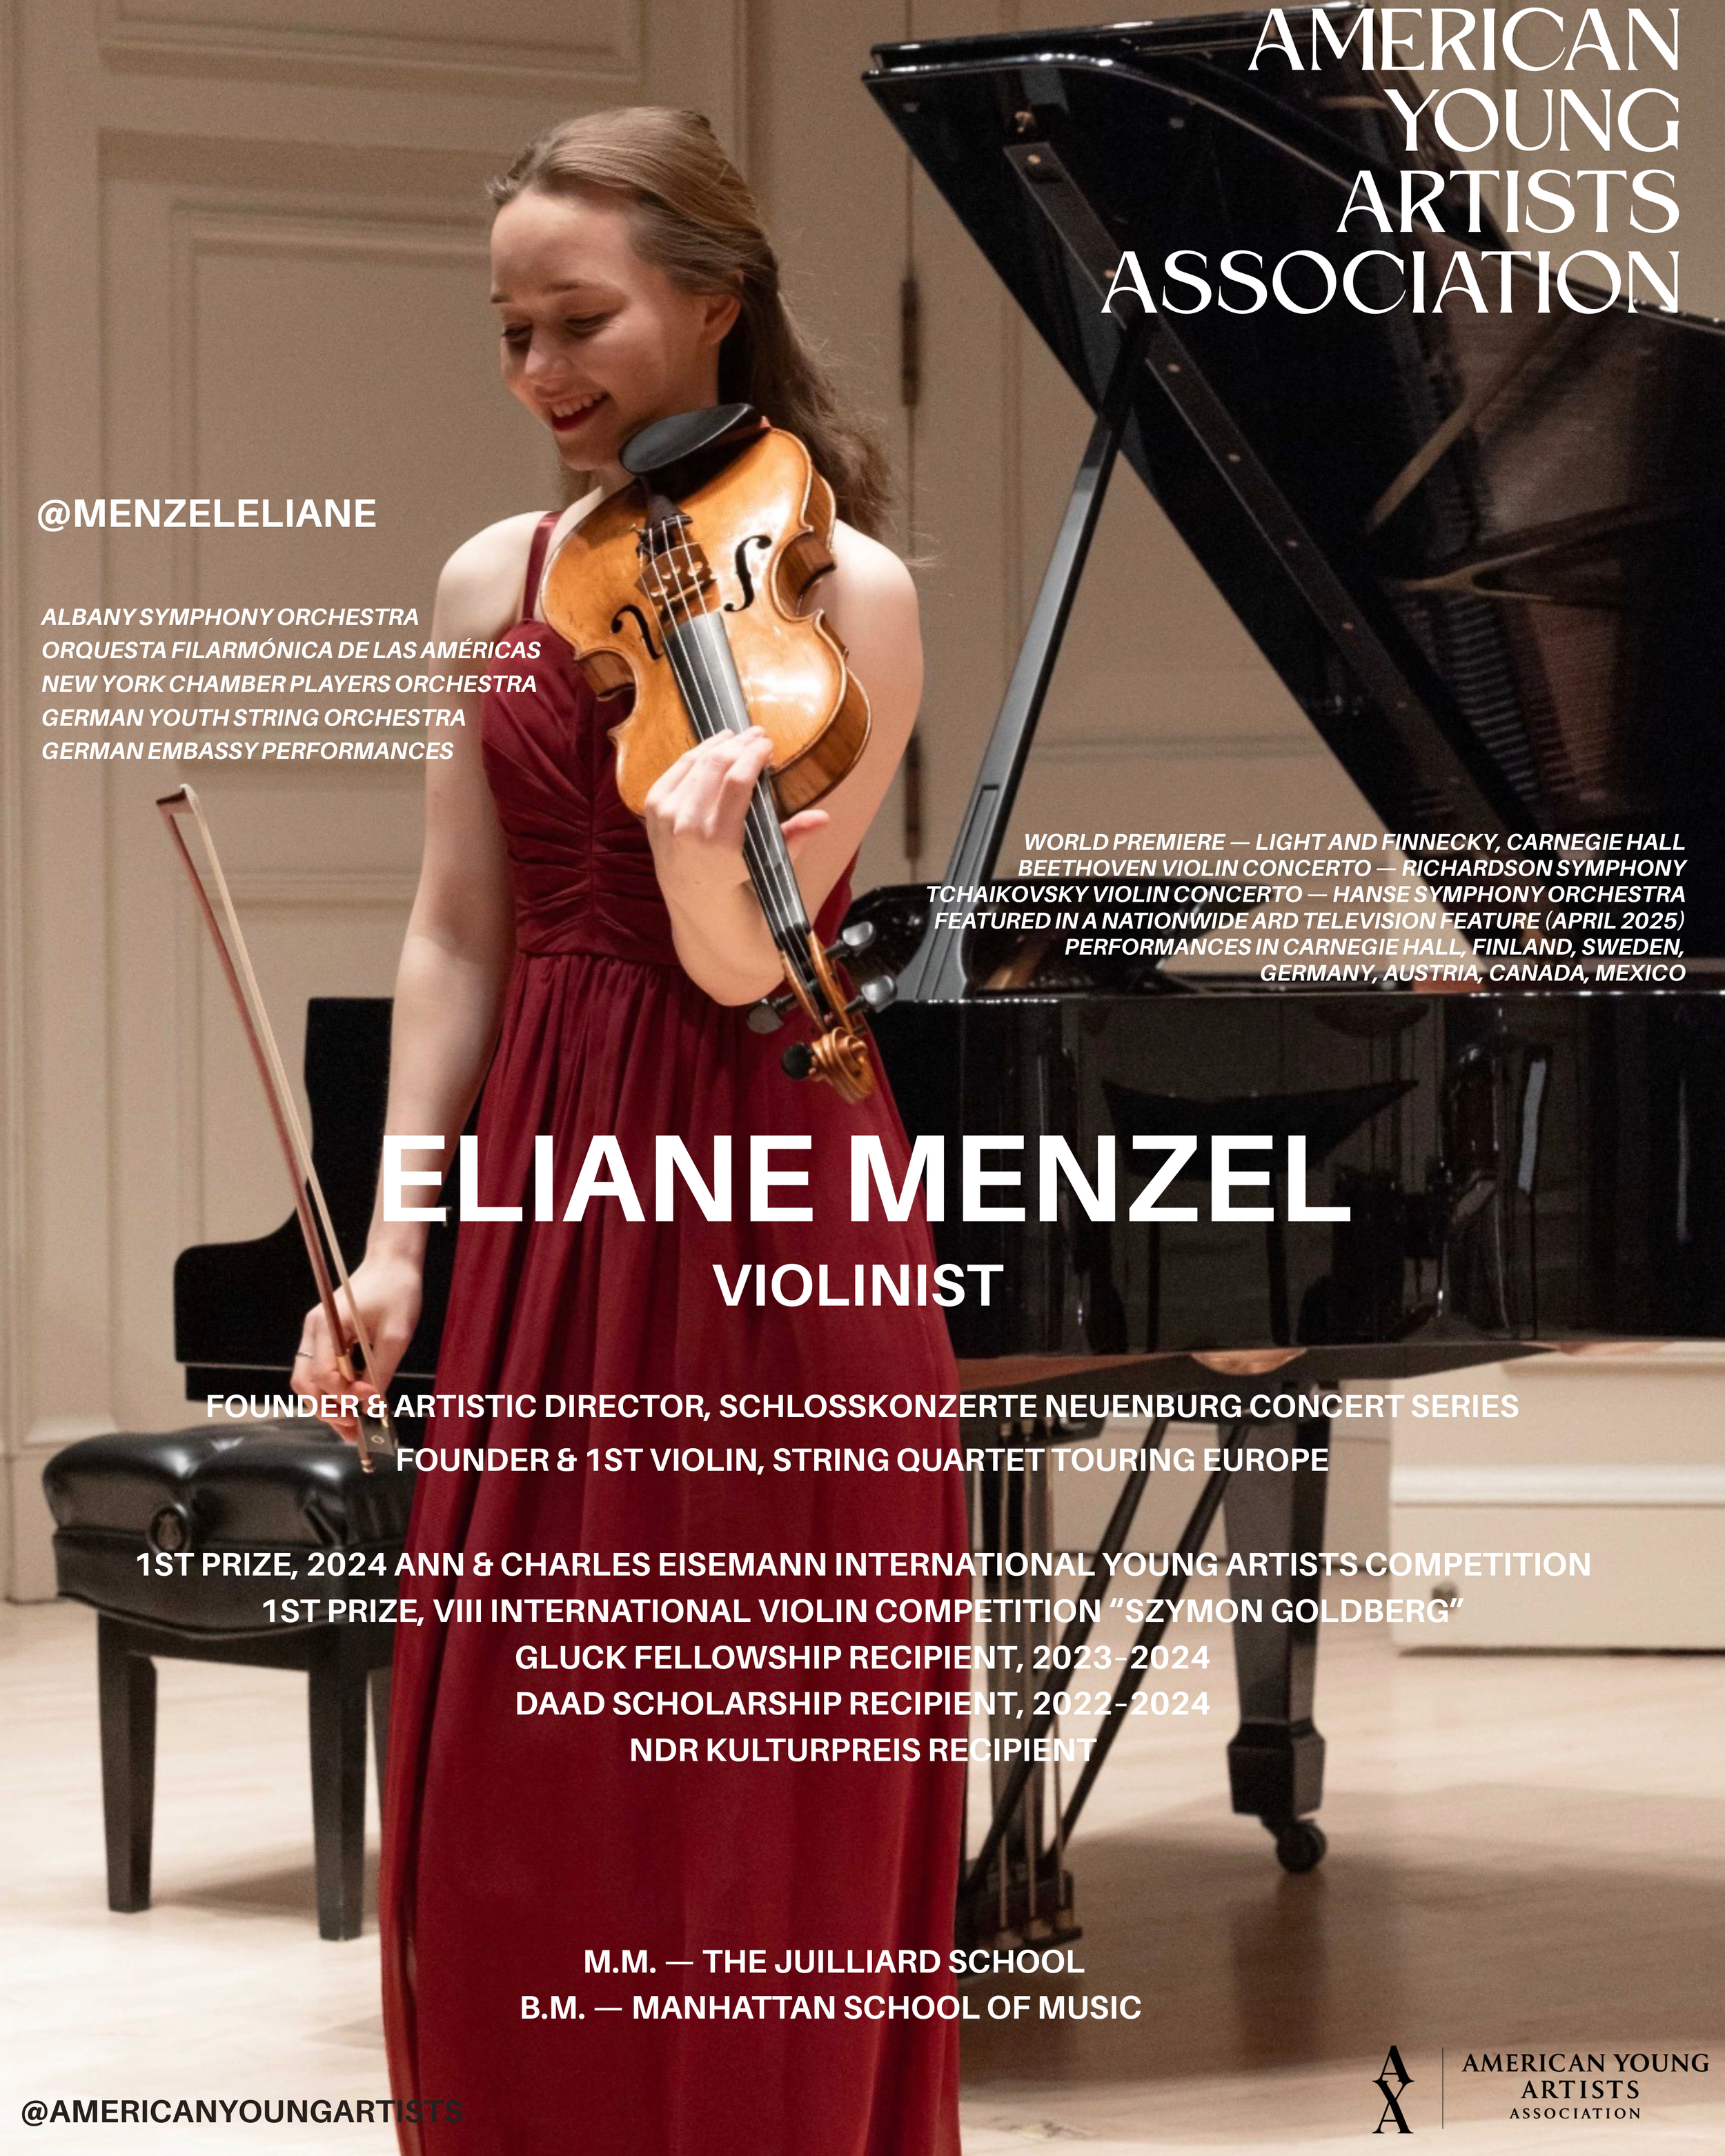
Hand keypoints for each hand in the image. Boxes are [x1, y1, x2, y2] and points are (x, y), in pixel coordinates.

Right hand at [293, 1249, 422, 1445]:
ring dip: (327, 1406)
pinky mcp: (324, 1337)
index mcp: (327, 1324)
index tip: (372, 1400)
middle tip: (355, 1431)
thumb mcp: (397, 1333)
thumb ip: (381, 1371)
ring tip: (352, 1427)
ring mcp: (315, 1334)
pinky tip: (350, 1407)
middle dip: (330, 1409)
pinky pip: (318, 1372)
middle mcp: (313, 1330)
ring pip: (307, 1381)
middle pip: (306, 1383)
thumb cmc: (396, 1291)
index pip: (323, 1373)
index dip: (345, 1394)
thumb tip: (372, 1405)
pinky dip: (331, 1392)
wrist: (391, 1263)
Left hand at [642, 727, 826, 905]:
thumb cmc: (737, 876)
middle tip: (758, 735)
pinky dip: (698, 752)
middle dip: (740, 743)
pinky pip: (678, 767)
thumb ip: (794, 839)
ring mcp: (666, 815)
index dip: (753, 753)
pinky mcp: (653, 806)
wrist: (693, 894)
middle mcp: (687, 827)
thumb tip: (823, 818)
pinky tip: (715, 747)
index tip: (768, 743)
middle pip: (716, 764)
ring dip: (720, 743)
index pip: (736, 780)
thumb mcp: (769, 863)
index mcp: (718, 841)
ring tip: (739, 737)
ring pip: (695, 761)